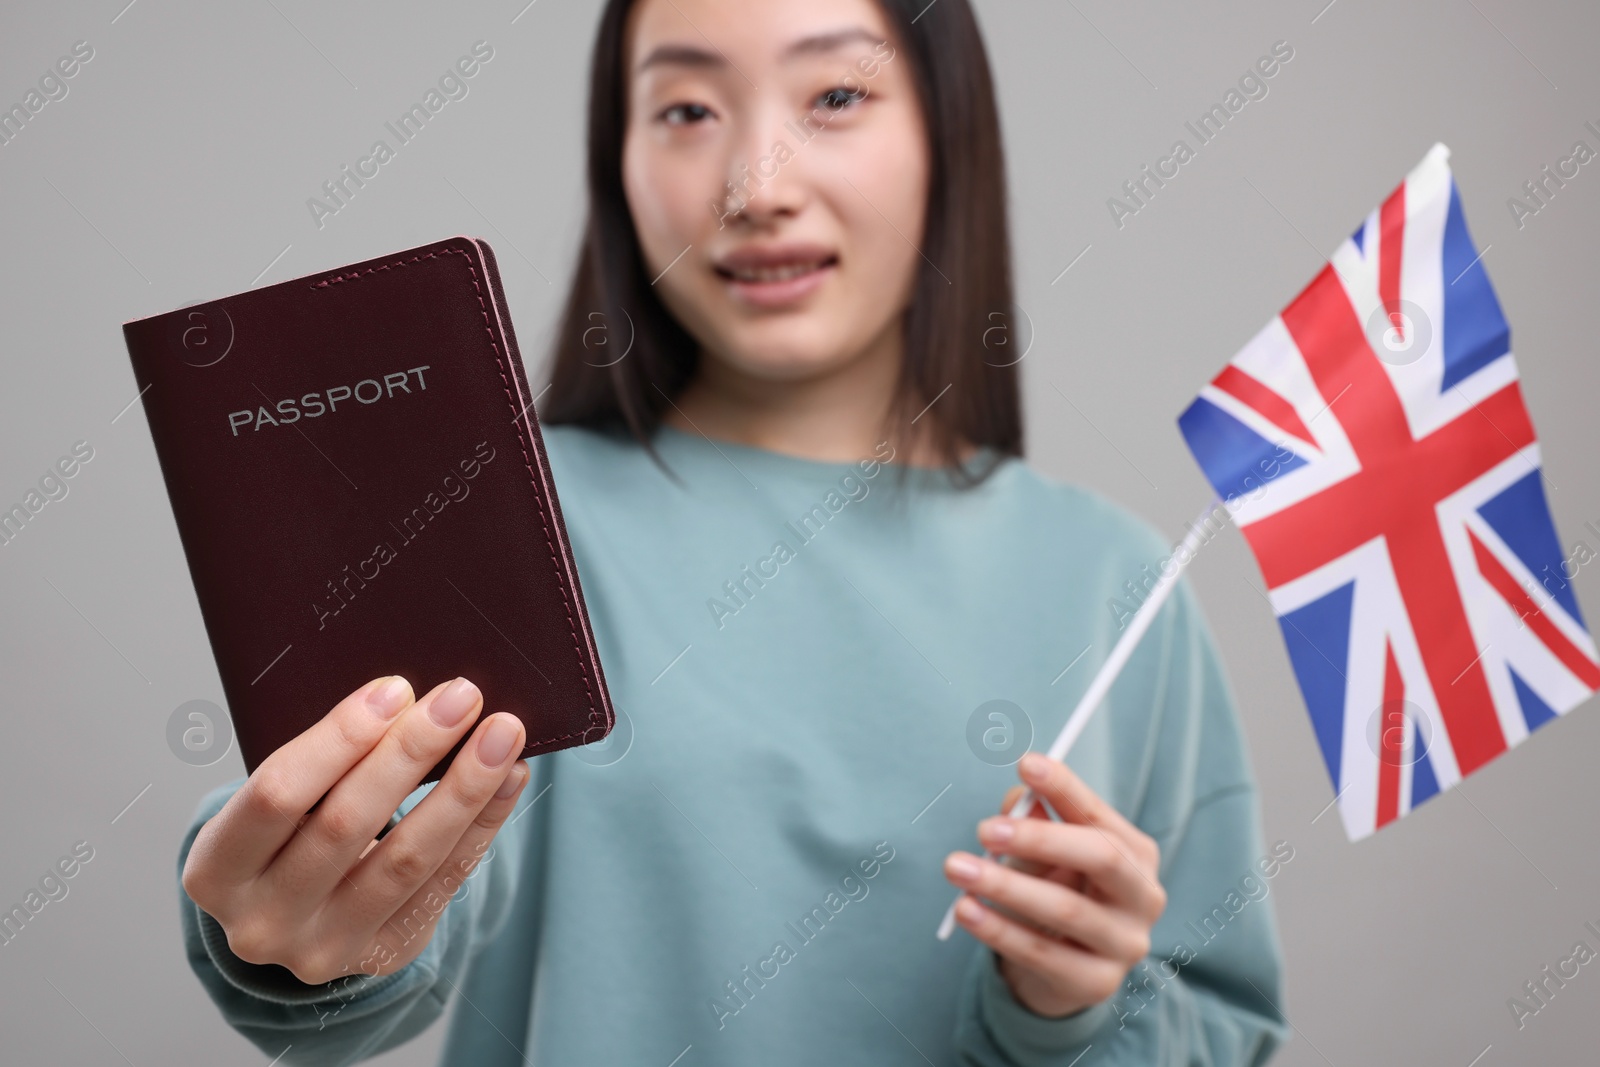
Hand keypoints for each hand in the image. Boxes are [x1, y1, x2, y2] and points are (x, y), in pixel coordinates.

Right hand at [181, 676, 529, 985]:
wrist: (292, 920)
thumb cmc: (283, 836)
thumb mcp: (272, 805)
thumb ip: (321, 760)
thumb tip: (407, 698)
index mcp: (216, 870)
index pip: (277, 793)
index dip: (339, 738)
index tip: (396, 689)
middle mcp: (262, 920)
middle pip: (346, 824)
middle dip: (410, 752)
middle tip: (462, 696)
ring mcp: (324, 947)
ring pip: (406, 860)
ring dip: (464, 788)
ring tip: (502, 732)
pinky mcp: (384, 953)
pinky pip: (446, 882)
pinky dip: (483, 823)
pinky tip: (508, 776)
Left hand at [943, 751, 1166, 1017]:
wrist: (1064, 969)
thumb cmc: (1056, 891)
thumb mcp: (1046, 854)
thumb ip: (1034, 823)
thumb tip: (1016, 802)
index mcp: (1136, 854)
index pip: (1100, 814)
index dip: (1065, 788)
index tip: (1026, 763)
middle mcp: (1143, 897)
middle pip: (1101, 858)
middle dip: (1040, 839)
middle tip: (985, 829)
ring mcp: (1125, 944)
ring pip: (1065, 909)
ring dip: (1005, 886)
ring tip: (956, 867)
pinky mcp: (1096, 983)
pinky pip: (1042, 953)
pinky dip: (998, 929)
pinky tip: (964, 910)